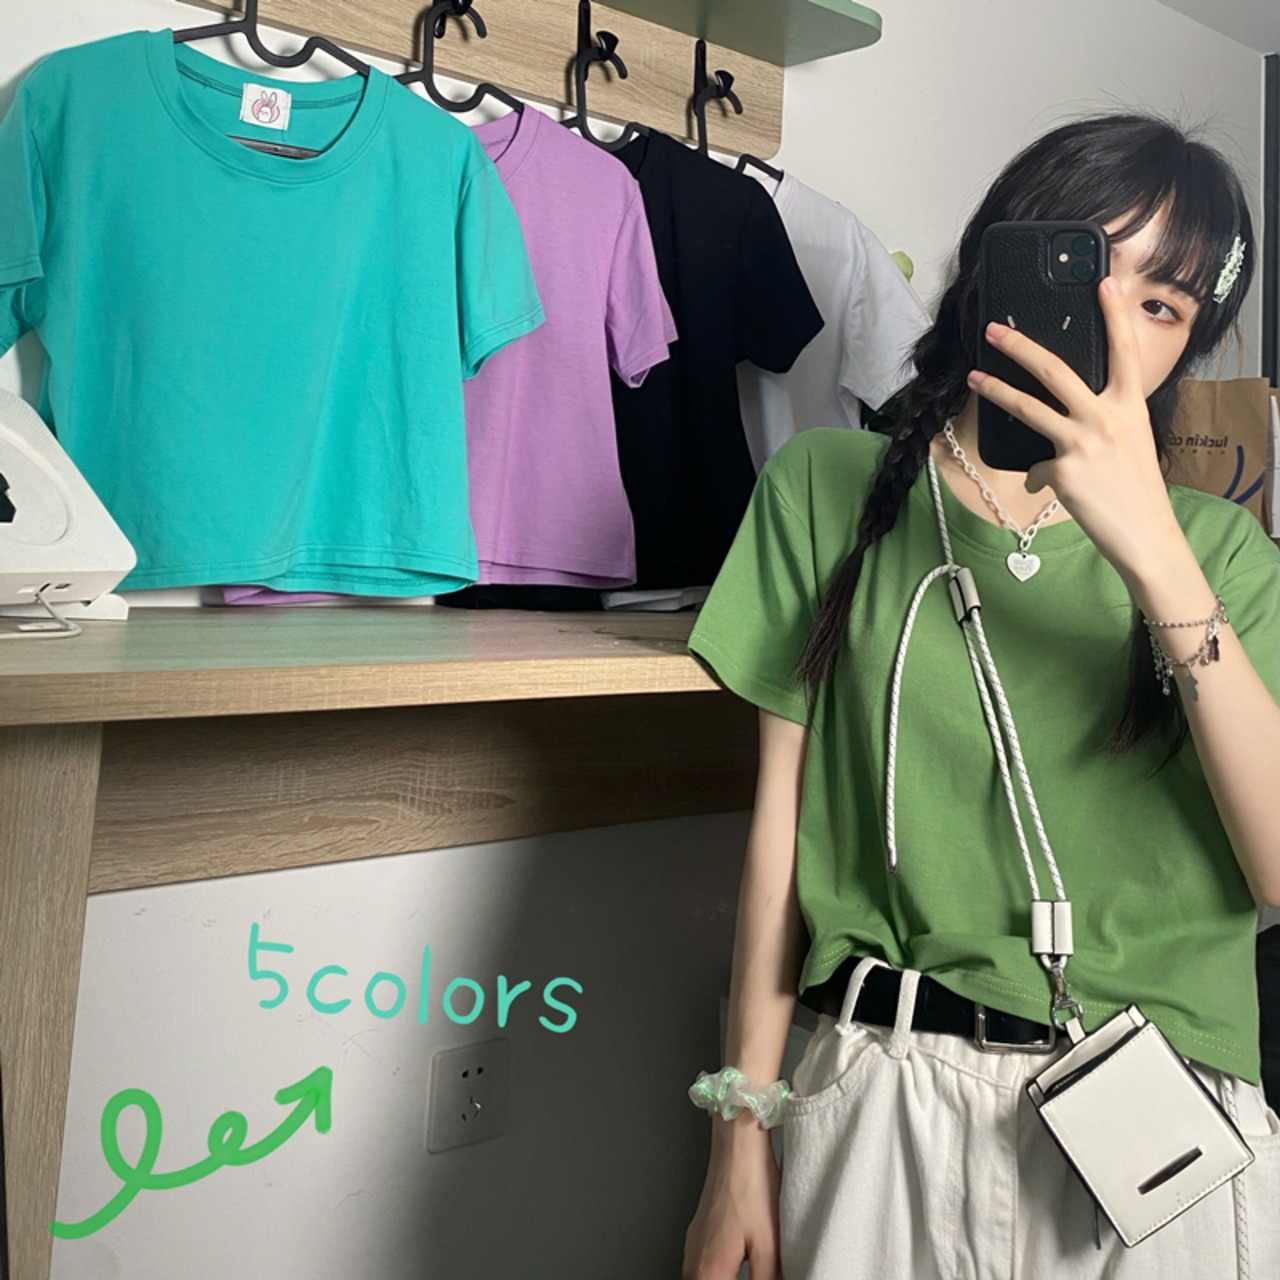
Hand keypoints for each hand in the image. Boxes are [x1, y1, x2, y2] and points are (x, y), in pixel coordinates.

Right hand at [682, 1129, 781, 1279]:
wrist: (737, 1144)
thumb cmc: (751, 1185)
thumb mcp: (769, 1246)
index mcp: (709, 1271)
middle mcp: (694, 1260)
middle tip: (759, 1275)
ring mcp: (694, 1243)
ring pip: (703, 1279)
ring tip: (750, 1271)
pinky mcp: (700, 1230)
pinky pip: (703, 1265)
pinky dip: (718, 1274)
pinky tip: (738, 1267)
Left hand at [965, 276, 1185, 580]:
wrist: (1144, 534)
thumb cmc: (1136, 488)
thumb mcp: (1132, 441)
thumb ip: (1104, 420)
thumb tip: (1066, 420)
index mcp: (1131, 405)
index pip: (1124, 350)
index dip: (1114, 314)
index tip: (1104, 282)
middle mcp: (1107, 417)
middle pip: (1055, 370)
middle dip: (1020, 346)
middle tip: (995, 329)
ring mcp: (1082, 443)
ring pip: (1027, 407)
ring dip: (996, 389)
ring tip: (974, 376)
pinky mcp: (1062, 471)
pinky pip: (1035, 467)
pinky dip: (1039, 477)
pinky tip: (1054, 489)